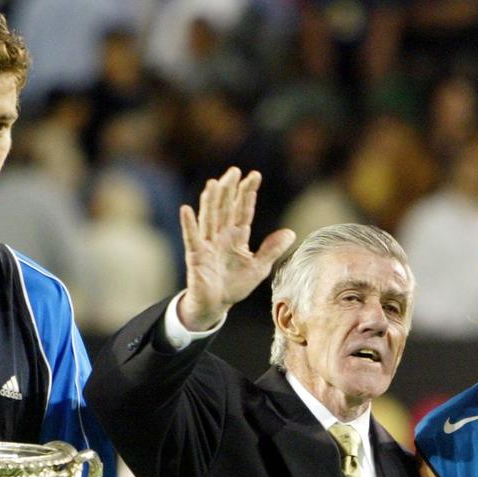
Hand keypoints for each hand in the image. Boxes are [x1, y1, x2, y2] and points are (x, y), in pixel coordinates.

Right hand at [178, 166, 295, 329]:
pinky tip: (186, 209)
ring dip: (211, 201)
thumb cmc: (234, 285)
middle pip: (225, 208)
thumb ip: (271, 249)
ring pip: (209, 218)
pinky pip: (192, 237)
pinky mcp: (196, 256)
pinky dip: (189, 224)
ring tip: (214, 182)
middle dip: (229, 189)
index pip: (243, 210)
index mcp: (236, 237)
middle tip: (234, 170)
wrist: (215, 305)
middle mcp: (221, 236)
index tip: (254, 175)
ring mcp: (208, 244)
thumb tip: (291, 233)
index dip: (247, 194)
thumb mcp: (258, 267)